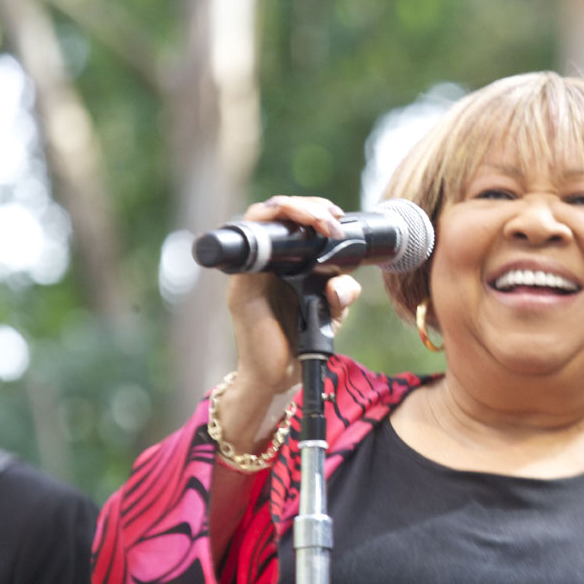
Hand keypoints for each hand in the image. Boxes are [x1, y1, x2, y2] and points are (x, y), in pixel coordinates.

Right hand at [225, 196, 362, 395]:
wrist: (277, 378)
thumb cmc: (300, 342)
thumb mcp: (332, 312)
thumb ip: (342, 292)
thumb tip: (341, 283)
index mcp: (284, 261)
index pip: (291, 219)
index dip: (313, 208)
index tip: (338, 217)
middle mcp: (263, 261)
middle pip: (275, 212)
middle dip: (307, 205)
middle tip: (333, 220)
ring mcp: (248, 273)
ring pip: (258, 220)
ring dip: (291, 211)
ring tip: (322, 222)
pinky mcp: (241, 290)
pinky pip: (246, 252)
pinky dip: (266, 233)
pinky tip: (290, 236)